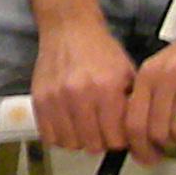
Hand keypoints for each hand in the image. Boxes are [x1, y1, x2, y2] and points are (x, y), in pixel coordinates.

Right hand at [28, 16, 137, 154]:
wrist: (69, 29)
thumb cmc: (101, 52)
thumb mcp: (127, 73)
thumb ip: (132, 105)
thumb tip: (136, 135)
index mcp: (107, 89)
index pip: (116, 138)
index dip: (120, 140)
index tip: (119, 133)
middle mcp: (80, 95)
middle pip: (93, 144)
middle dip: (101, 142)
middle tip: (102, 131)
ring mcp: (56, 98)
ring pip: (70, 143)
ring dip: (79, 140)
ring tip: (84, 128)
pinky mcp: (39, 99)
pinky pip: (49, 136)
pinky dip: (60, 136)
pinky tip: (68, 125)